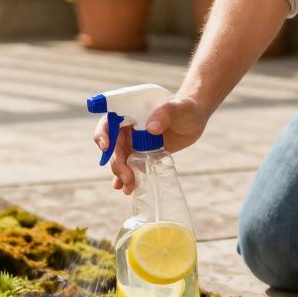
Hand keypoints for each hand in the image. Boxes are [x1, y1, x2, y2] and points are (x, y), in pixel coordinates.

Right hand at [92, 95, 212, 193]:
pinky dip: (128, 178)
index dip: (103, 134)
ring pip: (120, 159)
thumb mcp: (178, 107)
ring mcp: (134, 142)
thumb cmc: (185, 107)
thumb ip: (165, 113)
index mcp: (130, 112)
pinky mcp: (143, 154)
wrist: (195, 119)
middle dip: (116, 162)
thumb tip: (151, 128)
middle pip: (113, 146)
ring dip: (120, 173)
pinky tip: (128, 189)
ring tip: (128, 187)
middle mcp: (128, 128)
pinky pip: (131, 167)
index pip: (109, 121)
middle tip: (126, 176)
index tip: (106, 146)